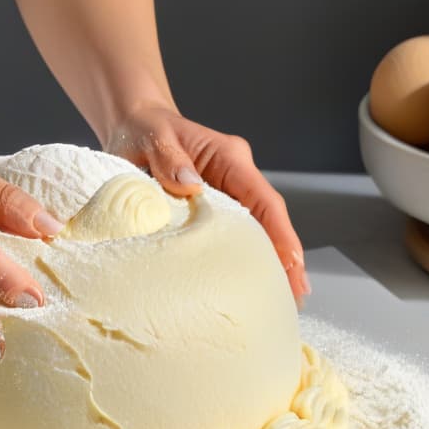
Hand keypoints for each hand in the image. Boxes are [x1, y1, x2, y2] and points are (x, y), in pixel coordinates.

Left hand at [105, 106, 309, 304]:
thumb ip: (169, 158)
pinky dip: (239, 260)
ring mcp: (225, 195)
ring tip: (279, 301)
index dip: (281, 233)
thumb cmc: (144, 130)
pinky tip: (242, 286)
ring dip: (267, 263)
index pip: (264, 200)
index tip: (292, 264)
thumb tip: (190, 184)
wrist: (134, 128)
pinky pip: (230, 236)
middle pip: (269, 221)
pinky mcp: (210, 210)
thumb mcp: (152, 137)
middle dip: (285, 258)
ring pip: (255, 231)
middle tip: (294, 297)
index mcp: (229, 158)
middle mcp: (235, 177)